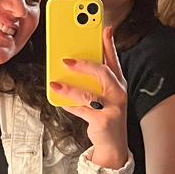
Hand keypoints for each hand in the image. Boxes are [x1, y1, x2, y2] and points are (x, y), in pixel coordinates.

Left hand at [49, 27, 128, 169]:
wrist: (114, 145)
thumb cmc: (106, 115)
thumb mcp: (105, 95)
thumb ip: (94, 79)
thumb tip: (71, 61)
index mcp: (119, 83)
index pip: (114, 60)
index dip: (109, 44)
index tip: (104, 28)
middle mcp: (118, 93)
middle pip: (103, 73)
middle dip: (84, 64)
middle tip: (66, 60)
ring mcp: (112, 108)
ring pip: (89, 94)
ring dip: (70, 88)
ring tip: (55, 83)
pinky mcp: (103, 121)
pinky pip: (82, 110)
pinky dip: (69, 105)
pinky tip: (60, 101)